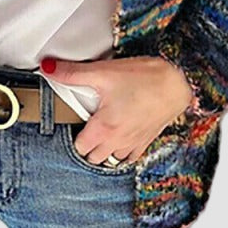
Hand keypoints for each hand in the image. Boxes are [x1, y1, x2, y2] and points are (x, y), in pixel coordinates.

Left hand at [41, 55, 195, 165]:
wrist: (179, 81)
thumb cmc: (145, 78)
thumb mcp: (103, 72)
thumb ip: (72, 73)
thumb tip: (48, 68)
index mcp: (104, 129)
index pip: (79, 147)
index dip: (72, 135)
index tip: (70, 122)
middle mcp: (119, 142)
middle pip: (94, 157)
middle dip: (86, 145)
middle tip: (83, 124)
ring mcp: (134, 143)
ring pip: (112, 159)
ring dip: (103, 149)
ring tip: (99, 130)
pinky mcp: (147, 139)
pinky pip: (130, 156)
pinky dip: (122, 150)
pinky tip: (120, 134)